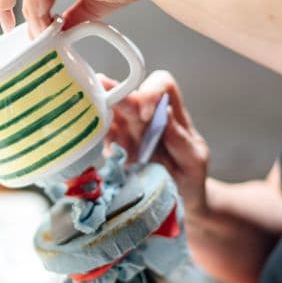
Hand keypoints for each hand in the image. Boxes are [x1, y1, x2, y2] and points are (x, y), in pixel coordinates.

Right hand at [102, 70, 209, 214]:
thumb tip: (166, 114)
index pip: (161, 84)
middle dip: (116, 93)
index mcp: (171, 112)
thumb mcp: (195, 160)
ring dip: (99, 109)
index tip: (146, 115)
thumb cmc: (189, 174)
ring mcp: (128, 133)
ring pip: (110, 113)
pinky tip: (92, 140)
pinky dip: (95, 137)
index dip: (151, 91)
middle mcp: (146, 117)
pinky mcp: (115, 150)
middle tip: (102, 89)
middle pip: (129, 95)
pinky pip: (101, 139)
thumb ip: (182, 140)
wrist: (180, 198)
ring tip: (87, 108)